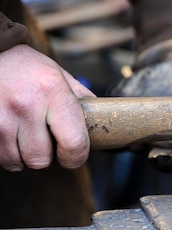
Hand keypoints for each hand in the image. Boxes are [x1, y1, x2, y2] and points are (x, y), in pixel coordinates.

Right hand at [0, 44, 94, 170]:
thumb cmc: (27, 67)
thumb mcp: (60, 77)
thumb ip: (81, 101)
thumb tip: (104, 123)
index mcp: (53, 92)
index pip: (74, 143)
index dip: (75, 158)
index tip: (71, 157)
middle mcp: (26, 105)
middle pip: (40, 160)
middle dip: (44, 156)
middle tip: (43, 139)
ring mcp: (0, 116)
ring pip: (17, 163)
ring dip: (22, 156)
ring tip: (24, 135)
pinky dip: (6, 152)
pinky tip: (10, 134)